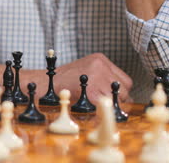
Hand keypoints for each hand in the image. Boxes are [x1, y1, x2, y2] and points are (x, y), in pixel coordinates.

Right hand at [0, 53, 132, 103]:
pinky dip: (102, 109)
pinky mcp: (93, 89)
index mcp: (100, 59)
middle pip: (124, 88)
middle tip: (104, 103)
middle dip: (117, 99)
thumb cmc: (61, 81)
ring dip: (110, 104)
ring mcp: (98, 76)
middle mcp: (101, 65)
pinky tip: (91, 108)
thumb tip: (120, 96)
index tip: (114, 98)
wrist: (44, 84)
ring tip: (95, 104)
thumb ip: (101, 79)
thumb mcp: (84, 72)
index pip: (124, 79)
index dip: (120, 91)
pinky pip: (107, 103)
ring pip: (118, 97)